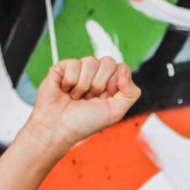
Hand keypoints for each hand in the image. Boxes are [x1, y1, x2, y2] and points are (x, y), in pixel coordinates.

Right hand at [23, 56, 140, 149]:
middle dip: (99, 84)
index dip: (114, 83)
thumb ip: (130, 93)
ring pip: (90, 61)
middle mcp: (96, 75)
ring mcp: (79, 70)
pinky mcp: (63, 68)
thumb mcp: (116, 112)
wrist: (58, 128)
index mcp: (110, 85)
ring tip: (77, 97)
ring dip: (84, 85)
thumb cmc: (85, 123)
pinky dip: (70, 81)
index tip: (105, 98)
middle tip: (89, 98)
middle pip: (108, 62)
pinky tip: (66, 90)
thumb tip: (124, 67)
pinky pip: (74, 64)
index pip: (121, 68)